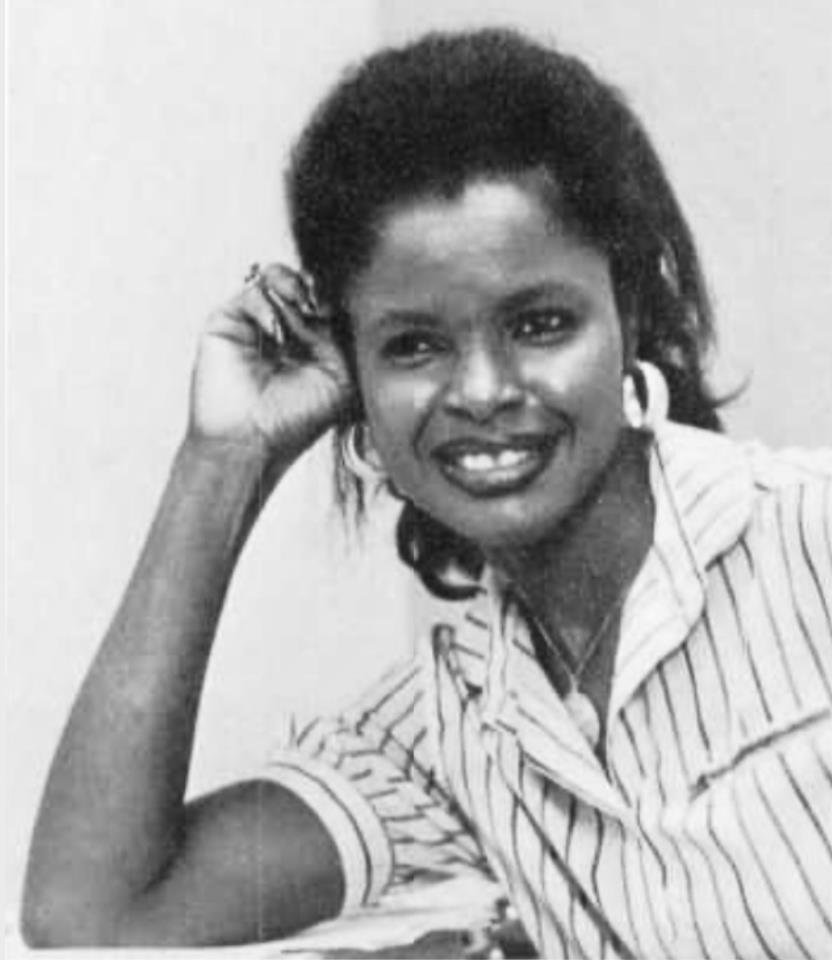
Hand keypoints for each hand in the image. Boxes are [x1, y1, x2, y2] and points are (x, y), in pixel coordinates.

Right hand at [189, 263, 353, 462]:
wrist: (250, 442)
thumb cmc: (295, 420)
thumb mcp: (339, 378)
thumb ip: (340, 336)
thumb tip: (327, 303)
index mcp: (311, 344)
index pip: (325, 303)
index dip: (334, 299)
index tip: (339, 310)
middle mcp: (282, 332)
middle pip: (302, 285)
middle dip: (315, 290)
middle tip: (319, 305)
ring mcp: (253, 325)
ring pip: (275, 279)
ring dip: (293, 286)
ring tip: (302, 306)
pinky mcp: (227, 323)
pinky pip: (252, 293)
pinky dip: (268, 306)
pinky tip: (276, 333)